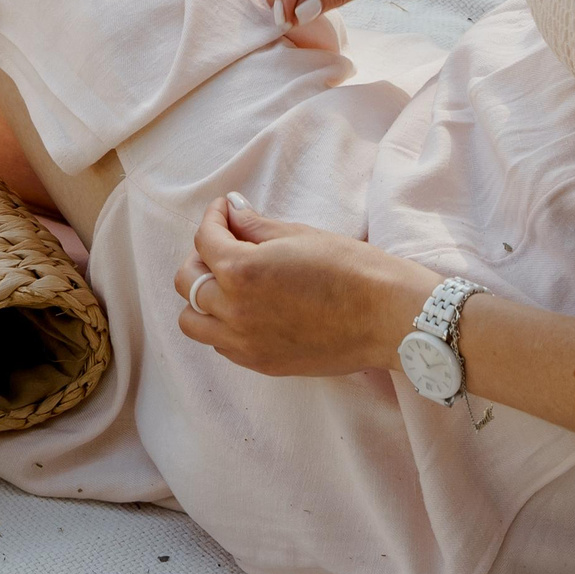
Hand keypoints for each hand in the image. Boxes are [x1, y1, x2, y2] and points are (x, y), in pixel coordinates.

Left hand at [173, 196, 439, 376]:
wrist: (386, 317)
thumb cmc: (351, 269)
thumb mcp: (300, 235)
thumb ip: (255, 226)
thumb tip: (233, 210)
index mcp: (241, 271)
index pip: (205, 240)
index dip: (213, 218)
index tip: (226, 210)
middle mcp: (234, 310)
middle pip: (187, 282)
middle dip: (201, 256)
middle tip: (225, 243)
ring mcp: (245, 343)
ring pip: (193, 322)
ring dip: (202, 298)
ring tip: (228, 283)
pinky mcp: (261, 363)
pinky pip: (221, 345)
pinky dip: (221, 325)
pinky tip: (247, 310)